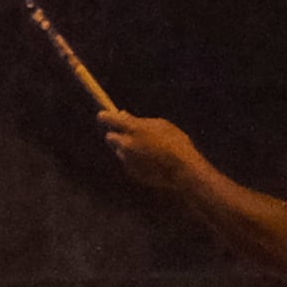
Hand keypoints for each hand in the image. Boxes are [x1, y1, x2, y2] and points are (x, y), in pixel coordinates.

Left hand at [97, 106, 219, 215]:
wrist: (183, 170)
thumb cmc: (175, 143)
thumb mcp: (160, 125)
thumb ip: (139, 120)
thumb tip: (121, 114)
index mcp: (133, 128)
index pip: (108, 119)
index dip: (105, 116)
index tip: (103, 115)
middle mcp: (126, 144)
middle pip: (110, 137)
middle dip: (116, 134)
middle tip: (126, 133)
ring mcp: (128, 159)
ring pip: (121, 151)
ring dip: (128, 149)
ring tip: (148, 150)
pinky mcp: (132, 172)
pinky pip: (130, 163)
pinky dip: (136, 161)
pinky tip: (151, 161)